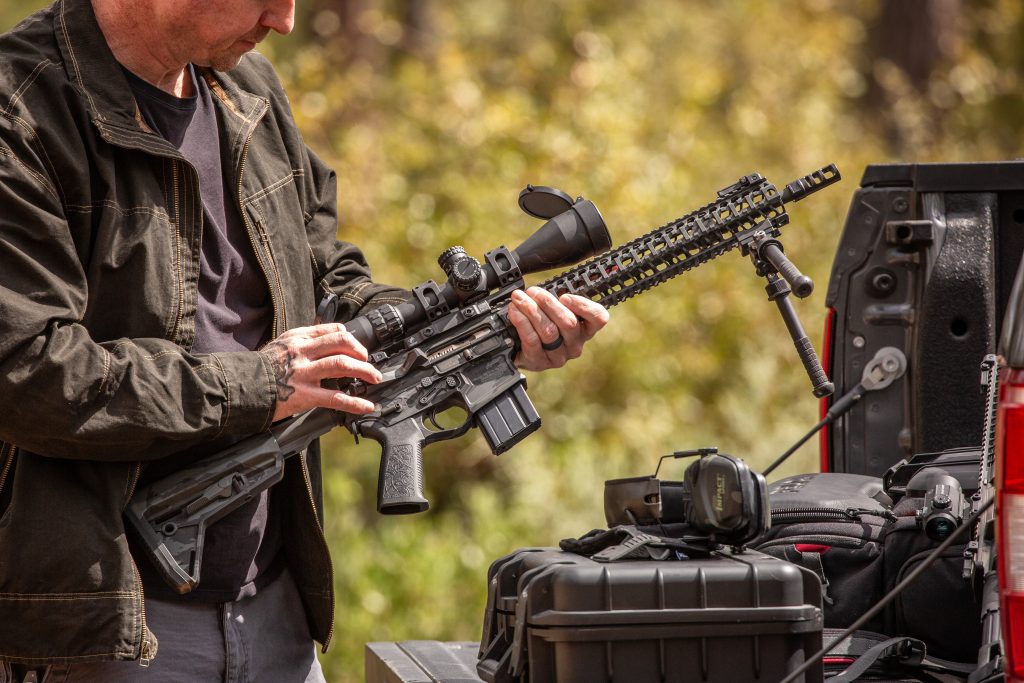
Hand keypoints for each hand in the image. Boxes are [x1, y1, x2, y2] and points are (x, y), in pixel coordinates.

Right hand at [260, 323, 381, 421]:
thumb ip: (301, 344)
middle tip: (368, 362)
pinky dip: (355, 403)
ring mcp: (303, 373)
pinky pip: (335, 397)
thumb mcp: (279, 347)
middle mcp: (302, 351)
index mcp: (297, 338)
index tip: (358, 348)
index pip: (332, 330)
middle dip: (361, 352)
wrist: (238, 388)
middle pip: (342, 342)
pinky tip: (366, 406)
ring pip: (342, 365)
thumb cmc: (258, 370)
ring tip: (374, 378)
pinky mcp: (303, 395)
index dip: (351, 338)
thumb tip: (325, 344)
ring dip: (364, 371)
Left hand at [508, 287, 608, 371]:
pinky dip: (522, 322)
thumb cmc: (542, 323)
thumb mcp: (554, 310)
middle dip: (547, 303)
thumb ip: (557, 300)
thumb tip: (544, 288)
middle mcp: (575, 345)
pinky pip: (532, 340)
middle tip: (532, 292)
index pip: (599, 318)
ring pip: (548, 331)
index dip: (583, 306)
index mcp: (585, 329)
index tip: (565, 297)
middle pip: (568, 322)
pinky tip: (514, 312)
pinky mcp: (539, 362)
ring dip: (531, 310)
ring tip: (519, 299)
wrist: (521, 348)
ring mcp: (558, 356)